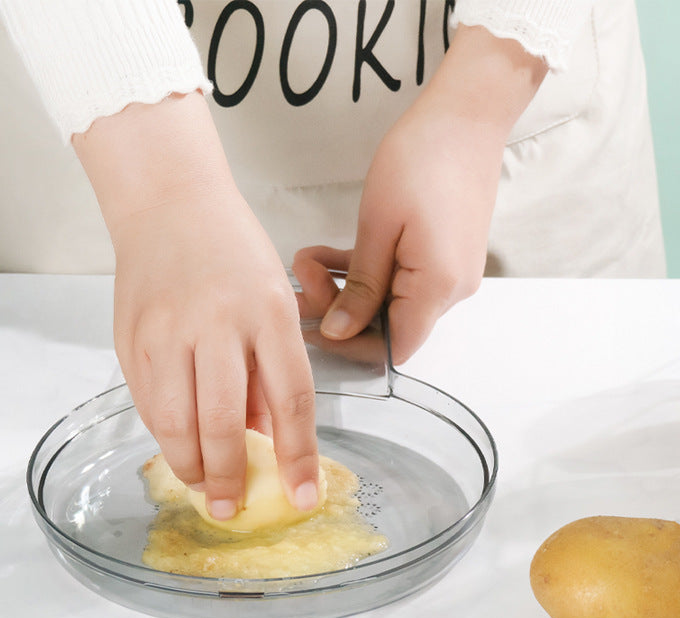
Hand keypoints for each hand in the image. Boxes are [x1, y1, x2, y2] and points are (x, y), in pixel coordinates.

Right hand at [73, 95, 319, 519]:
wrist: (168, 203)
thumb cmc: (232, 251)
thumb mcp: (273, 299)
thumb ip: (269, 370)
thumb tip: (264, 435)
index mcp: (267, 311)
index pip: (291, 400)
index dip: (299, 456)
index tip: (302, 496)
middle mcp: (217, 323)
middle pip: (225, 422)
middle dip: (231, 477)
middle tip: (232, 508)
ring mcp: (166, 332)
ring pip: (177, 422)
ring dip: (191, 466)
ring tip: (204, 487)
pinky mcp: (130, 338)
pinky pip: (148, 404)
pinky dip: (164, 435)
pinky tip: (178, 447)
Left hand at [300, 24, 546, 364]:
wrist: (468, 114)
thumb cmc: (424, 157)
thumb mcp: (377, 226)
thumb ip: (360, 288)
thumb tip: (338, 331)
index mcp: (437, 287)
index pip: (390, 349)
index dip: (348, 344)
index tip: (311, 322)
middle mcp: (450, 290)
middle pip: (385, 326)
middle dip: (337, 307)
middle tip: (302, 277)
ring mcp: (449, 274)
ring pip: (386, 302)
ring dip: (344, 286)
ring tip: (308, 259)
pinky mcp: (443, 258)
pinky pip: (399, 280)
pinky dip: (365, 272)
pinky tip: (330, 254)